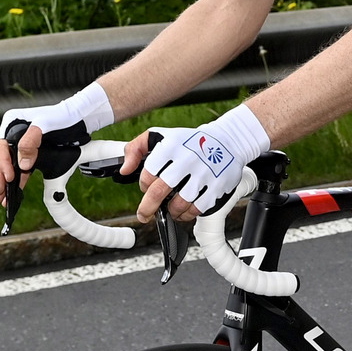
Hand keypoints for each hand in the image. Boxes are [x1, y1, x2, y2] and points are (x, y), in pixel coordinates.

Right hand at [0, 84, 113, 203]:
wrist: (81, 117)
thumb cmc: (64, 116)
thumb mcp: (46, 124)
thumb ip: (30, 142)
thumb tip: (22, 164)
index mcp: (13, 122)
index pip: (1, 146)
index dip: (3, 163)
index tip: (9, 177)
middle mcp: (15, 132)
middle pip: (3, 158)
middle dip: (0, 177)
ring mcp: (23, 143)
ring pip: (11, 165)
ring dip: (7, 182)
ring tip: (1, 198)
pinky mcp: (32, 151)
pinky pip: (22, 167)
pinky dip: (19, 179)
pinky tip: (16, 191)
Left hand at [138, 103, 270, 222]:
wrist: (227, 141)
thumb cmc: (189, 142)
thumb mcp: (160, 136)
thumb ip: (136, 148)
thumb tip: (124, 169)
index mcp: (171, 147)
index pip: (148, 173)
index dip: (144, 184)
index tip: (147, 186)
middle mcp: (187, 159)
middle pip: (159, 191)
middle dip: (147, 208)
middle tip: (144, 214)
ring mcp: (203, 174)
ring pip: (179, 204)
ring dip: (170, 211)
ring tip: (169, 210)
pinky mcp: (217, 186)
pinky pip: (197, 208)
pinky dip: (188, 214)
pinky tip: (184, 211)